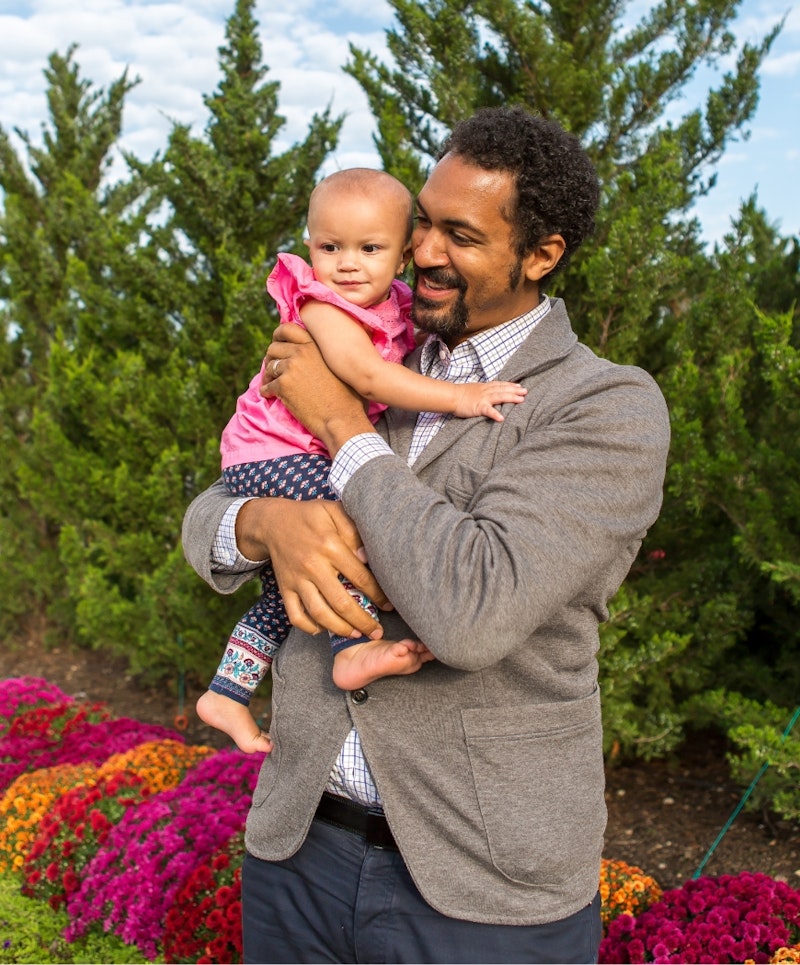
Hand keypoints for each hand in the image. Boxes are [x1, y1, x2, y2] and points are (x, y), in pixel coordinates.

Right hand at [237, 497, 389, 638]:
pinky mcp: (285, 589)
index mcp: (330, 546)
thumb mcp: (334, 511)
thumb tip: (367, 557)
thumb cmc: (311, 516)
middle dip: (362, 621)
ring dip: (340, 629)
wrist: (273, 521)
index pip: (360, 577)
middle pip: (341, 602)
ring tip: (356, 635)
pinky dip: (310, 628)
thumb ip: (354, 531)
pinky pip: (296, 615)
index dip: (378, 595)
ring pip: (319, 613)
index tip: (389, 605)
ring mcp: (297, 580)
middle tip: (377, 632)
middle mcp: (313, 566)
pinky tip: (324, 629)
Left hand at [262, 325, 373, 456]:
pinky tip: (270, 396)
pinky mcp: (283, 386)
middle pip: (273, 348)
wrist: (342, 419)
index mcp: (315, 345)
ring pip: (269, 366)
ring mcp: (291, 368)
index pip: (288, 329)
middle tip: (273, 368)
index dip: (279, 335)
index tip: (277, 343)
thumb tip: (320, 356)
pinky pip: (266, 386)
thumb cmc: (348, 398)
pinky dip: (266, 391)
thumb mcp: (340, 367)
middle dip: (271, 357)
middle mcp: (301, 352)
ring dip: (268, 375)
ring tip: (271, 384)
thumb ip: (327, 355)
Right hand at [453, 381, 526, 421]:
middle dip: (515, 390)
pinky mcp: (478, 407)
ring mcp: (483, 399)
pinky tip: (502, 418)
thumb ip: (483, 391)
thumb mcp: (474, 390)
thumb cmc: (461, 394)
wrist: (451, 396)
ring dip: (511, 398)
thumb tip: (490, 394)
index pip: (500, 385)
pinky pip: (488, 411)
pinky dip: (495, 414)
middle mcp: (486, 391)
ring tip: (521, 400)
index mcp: (485, 387)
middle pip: (503, 389)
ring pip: (499, 397)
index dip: (510, 385)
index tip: (519, 385)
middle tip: (526, 391)